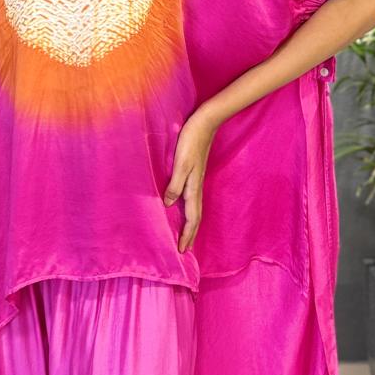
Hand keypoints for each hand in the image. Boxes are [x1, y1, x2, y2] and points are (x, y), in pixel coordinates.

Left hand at [162, 111, 217, 253]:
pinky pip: (192, 198)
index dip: (187, 234)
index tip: (182, 251)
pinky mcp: (194, 173)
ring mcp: (196, 180)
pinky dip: (189, 210)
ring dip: (191, 224)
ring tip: (186, 235)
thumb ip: (175, 184)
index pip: (192, 218)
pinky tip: (183, 206)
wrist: (204, 123)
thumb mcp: (181, 163)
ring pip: (195, 208)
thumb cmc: (191, 141)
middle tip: (185, 250)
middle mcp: (196, 186)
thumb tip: (169, 204)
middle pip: (195, 217)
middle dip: (190, 234)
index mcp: (193, 187)